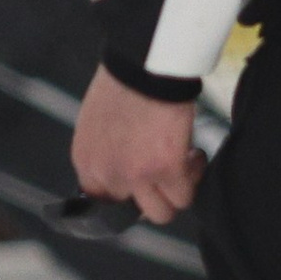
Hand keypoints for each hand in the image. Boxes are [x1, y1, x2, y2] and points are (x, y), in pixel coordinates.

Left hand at [72, 65, 203, 224]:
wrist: (145, 66)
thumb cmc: (123, 83)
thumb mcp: (96, 123)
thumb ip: (105, 150)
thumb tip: (123, 163)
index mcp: (86, 161)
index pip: (101, 201)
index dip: (126, 194)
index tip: (141, 184)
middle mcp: (107, 174)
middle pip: (133, 210)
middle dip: (153, 192)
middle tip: (166, 172)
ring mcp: (136, 176)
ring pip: (161, 212)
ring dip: (175, 192)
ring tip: (183, 166)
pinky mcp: (166, 170)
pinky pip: (184, 196)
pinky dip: (194, 179)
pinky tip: (193, 156)